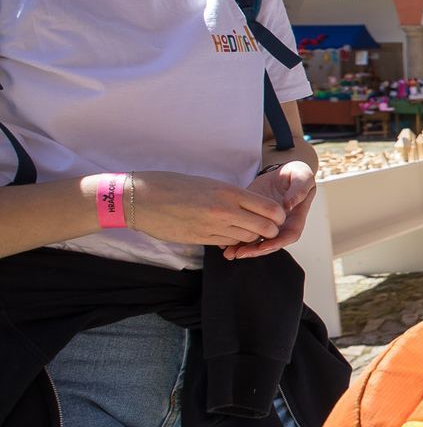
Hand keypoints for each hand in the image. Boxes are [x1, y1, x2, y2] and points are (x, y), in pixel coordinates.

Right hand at [125, 171, 286, 247]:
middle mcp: (225, 210)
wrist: (140, 199)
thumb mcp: (208, 183)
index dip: (278, 215)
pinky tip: (228, 234)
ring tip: (245, 229)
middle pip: (265, 228)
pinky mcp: (201, 240)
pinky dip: (233, 241)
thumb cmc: (173, 185)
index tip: (275, 215)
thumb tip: (250, 207)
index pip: (271, 209)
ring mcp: (213, 227)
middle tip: (266, 227)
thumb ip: (231, 196)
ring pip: (248, 238)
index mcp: (229, 192)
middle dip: (270, 230)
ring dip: (251, 236)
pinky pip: (228, 243)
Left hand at [225, 161, 316, 259]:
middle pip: (272, 244)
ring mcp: (268, 224)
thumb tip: (289, 205)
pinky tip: (224, 245)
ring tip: (230, 253)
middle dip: (257, 251)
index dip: (277, 243)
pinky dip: (236, 240)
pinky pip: (247, 233)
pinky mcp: (254, 219)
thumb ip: (299, 189)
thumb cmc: (295, 173)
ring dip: (245, 249)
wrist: (282, 172)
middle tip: (241, 253)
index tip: (263, 246)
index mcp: (296, 217)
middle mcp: (283, 225)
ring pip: (259, 242)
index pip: (290, 236)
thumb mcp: (302, 176)